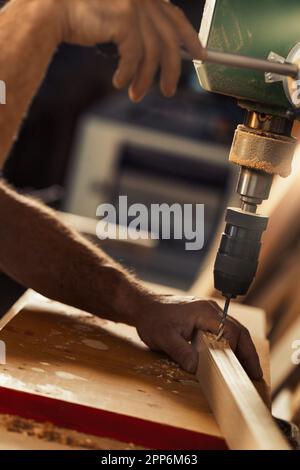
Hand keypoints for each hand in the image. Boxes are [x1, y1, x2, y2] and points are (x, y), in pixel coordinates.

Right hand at [60, 0, 203, 100]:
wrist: (53, 7)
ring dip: (144, 80)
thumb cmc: (82, 14)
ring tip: (136, 94)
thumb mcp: (117, 18)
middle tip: (168, 91)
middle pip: (168, 40)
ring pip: (152, 53)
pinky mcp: (125, 19)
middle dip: (171, 70)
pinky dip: (128, 74)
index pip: (175, 17)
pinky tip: (119, 83)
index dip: (190, 38)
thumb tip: (158, 56)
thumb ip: (139, 28)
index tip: (200, 55)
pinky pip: (134, 57)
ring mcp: (135, 6)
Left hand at [135, 295, 262, 379]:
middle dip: (249, 353)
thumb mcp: (163, 337)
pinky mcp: (206, 318)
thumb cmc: (152, 318)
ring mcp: (209, 313)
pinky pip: (225, 331)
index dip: (238, 351)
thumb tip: (197, 368)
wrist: (144, 306)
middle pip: (238, 330)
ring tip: (250, 371)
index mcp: (204, 312)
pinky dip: (233, 345)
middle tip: (256, 375)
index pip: (230, 331)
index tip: (241, 369)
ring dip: (242, 350)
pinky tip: (233, 359)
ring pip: (234, 331)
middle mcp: (211, 310)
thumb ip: (180, 352)